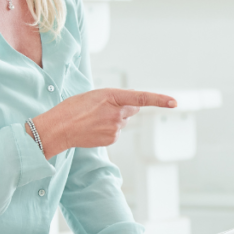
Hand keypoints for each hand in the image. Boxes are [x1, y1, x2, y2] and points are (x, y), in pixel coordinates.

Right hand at [31, 88, 175, 157]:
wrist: (59, 128)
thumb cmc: (73, 108)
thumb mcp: (95, 95)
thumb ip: (116, 97)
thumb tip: (133, 102)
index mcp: (112, 96)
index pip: (141, 98)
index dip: (159, 99)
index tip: (174, 102)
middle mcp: (117, 113)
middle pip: (131, 109)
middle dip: (123, 108)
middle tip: (101, 108)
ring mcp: (115, 128)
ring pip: (123, 121)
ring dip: (113, 119)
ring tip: (93, 118)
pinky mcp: (112, 139)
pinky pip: (116, 131)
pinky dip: (108, 129)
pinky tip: (94, 127)